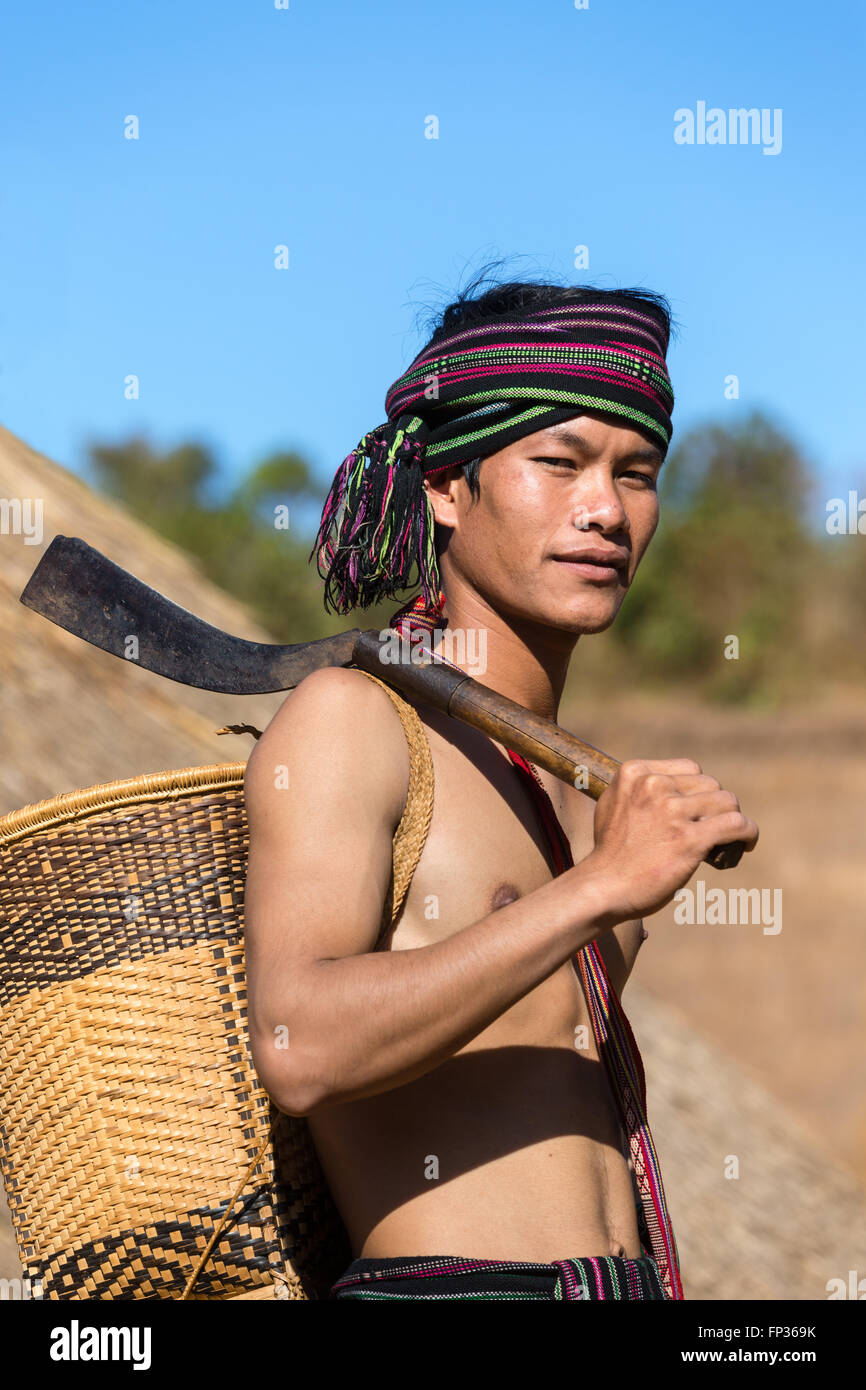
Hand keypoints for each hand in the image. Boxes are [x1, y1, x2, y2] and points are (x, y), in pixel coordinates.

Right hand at [582, 758, 758, 924]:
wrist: (602, 887)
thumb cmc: (610, 853)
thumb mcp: (614, 805)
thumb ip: (639, 790)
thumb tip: (672, 787)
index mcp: (634, 773)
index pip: (689, 769)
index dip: (698, 791)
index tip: (697, 811)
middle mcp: (653, 786)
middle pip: (710, 784)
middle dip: (714, 807)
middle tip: (710, 829)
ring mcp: (672, 812)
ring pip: (727, 802)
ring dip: (730, 820)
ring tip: (727, 838)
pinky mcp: (689, 840)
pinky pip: (736, 825)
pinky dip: (748, 833)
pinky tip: (747, 843)